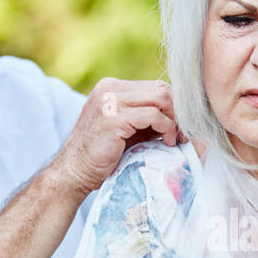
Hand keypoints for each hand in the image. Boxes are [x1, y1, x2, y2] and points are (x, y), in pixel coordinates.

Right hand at [54, 78, 180, 195]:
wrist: (73, 172)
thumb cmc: (102, 155)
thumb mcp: (127, 129)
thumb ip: (147, 117)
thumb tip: (180, 116)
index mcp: (112, 87)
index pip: (155, 86)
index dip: (175, 105)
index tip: (182, 127)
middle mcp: (110, 88)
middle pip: (161, 88)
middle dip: (178, 111)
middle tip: (184, 134)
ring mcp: (110, 101)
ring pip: (160, 98)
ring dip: (175, 120)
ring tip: (175, 139)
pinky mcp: (113, 118)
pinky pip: (153, 115)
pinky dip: (166, 128)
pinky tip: (167, 142)